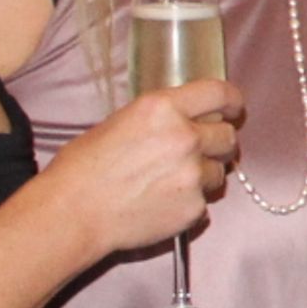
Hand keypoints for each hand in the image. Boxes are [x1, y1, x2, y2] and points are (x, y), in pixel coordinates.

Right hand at [48, 80, 245, 260]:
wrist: (71, 214)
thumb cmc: (82, 168)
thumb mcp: (120, 123)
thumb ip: (161, 119)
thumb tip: (185, 120)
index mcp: (163, 109)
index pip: (219, 93)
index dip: (232, 101)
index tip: (235, 109)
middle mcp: (185, 137)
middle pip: (228, 135)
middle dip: (218, 143)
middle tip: (200, 151)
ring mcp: (193, 174)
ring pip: (220, 171)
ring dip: (204, 175)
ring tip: (170, 183)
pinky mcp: (194, 207)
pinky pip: (205, 201)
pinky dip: (190, 202)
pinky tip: (162, 204)